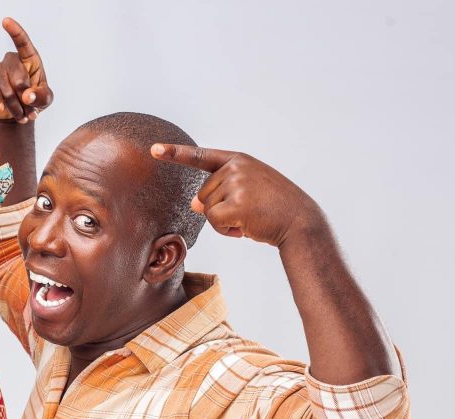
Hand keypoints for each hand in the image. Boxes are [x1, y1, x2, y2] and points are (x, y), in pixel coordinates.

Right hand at [0, 17, 53, 124]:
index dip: (15, 31)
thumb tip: (27, 96)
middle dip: (25, 95)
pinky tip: (0, 109)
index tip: (5, 21)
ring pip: (6, 89)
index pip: (22, 42)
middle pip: (17, 76)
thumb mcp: (45, 99)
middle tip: (30, 109)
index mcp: (28, 59)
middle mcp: (11, 62)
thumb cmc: (35, 99)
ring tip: (23, 116)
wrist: (18, 113)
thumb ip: (41, 97)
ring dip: (16, 106)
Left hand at [150, 144, 325, 247]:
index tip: (153, 149)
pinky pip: (214, 222)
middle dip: (218, 210)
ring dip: (223, 222)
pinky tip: (246, 228)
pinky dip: (226, 231)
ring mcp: (237, 183)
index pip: (200, 157)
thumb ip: (220, 192)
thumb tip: (193, 204)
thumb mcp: (246, 193)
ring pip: (206, 210)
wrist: (301, 221)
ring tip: (249, 218)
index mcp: (238, 160)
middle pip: (201, 195)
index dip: (175, 154)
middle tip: (246, 212)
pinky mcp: (237, 203)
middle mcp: (236, 167)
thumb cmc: (273, 209)